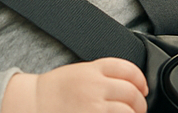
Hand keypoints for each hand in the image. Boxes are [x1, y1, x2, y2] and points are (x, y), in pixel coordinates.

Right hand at [1, 58, 147, 112]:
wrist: (34, 103)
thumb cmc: (55, 90)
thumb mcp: (80, 72)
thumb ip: (103, 75)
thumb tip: (129, 84)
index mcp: (93, 70)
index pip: (128, 69)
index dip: (140, 79)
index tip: (143, 88)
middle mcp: (95, 86)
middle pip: (131, 92)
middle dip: (140, 102)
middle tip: (140, 108)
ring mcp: (94, 107)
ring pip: (128, 111)